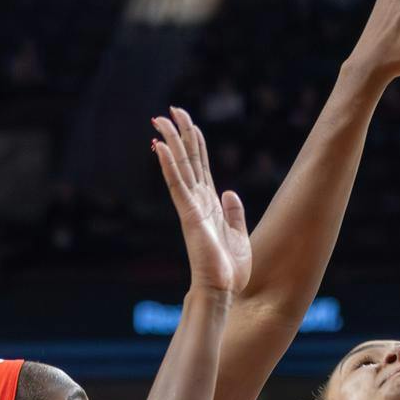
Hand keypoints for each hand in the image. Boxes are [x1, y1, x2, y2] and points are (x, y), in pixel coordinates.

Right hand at [153, 108, 249, 295]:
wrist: (222, 290)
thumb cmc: (229, 270)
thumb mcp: (239, 234)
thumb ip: (234, 212)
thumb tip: (230, 192)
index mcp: (209, 204)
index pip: (200, 166)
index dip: (194, 143)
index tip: (187, 122)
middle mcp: (197, 202)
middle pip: (187, 160)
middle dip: (179, 133)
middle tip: (170, 109)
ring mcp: (190, 207)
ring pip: (179, 167)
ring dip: (170, 142)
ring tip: (160, 118)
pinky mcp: (188, 216)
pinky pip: (177, 185)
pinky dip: (168, 165)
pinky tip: (160, 146)